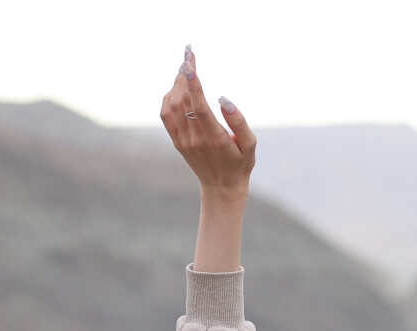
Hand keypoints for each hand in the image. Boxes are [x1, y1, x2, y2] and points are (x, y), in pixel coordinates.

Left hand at [159, 45, 256, 196]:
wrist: (222, 188)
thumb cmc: (240, 164)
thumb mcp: (250, 145)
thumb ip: (239, 121)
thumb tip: (223, 99)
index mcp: (213, 137)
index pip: (198, 105)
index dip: (192, 82)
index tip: (189, 62)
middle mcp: (194, 138)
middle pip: (183, 99)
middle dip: (184, 75)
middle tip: (188, 56)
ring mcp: (182, 139)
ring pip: (171, 104)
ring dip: (176, 84)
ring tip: (185, 69)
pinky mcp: (176, 140)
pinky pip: (166, 114)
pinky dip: (168, 96)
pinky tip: (177, 87)